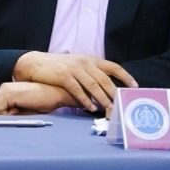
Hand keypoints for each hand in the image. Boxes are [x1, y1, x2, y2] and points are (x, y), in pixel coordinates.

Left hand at [0, 81, 73, 114]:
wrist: (58, 94)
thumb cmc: (44, 104)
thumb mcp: (25, 111)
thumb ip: (12, 115)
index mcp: (7, 91)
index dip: (0, 119)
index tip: (9, 124)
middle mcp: (4, 88)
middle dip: (0, 119)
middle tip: (16, 118)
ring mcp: (5, 90)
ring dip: (5, 118)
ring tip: (20, 113)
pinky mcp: (8, 93)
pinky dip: (7, 116)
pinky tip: (20, 111)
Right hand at [13, 51, 135, 112]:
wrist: (35, 63)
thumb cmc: (57, 67)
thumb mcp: (77, 64)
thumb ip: (91, 72)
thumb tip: (105, 88)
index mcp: (91, 59)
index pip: (113, 67)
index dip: (125, 76)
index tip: (134, 86)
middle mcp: (85, 62)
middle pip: (105, 79)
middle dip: (114, 93)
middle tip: (121, 104)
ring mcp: (74, 69)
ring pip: (93, 85)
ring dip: (102, 99)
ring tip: (108, 109)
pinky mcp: (64, 76)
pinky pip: (78, 90)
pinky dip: (85, 100)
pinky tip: (90, 108)